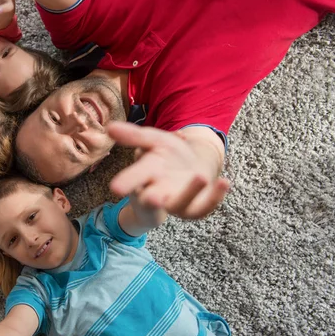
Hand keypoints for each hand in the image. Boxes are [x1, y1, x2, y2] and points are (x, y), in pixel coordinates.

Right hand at [108, 122, 228, 219]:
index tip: (117, 188)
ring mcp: (178, 202)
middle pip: (153, 198)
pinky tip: (224, 182)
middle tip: (153, 199)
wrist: (191, 167)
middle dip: (152, 200)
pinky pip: (204, 207)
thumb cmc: (167, 156)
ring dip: (190, 192)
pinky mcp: (196, 208)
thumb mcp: (152, 141)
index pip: (134, 179)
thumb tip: (110, 127)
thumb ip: (134, 136)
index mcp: (146, 176)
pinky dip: (215, 197)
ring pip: (181, 204)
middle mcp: (159, 191)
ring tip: (201, 176)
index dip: (128, 182)